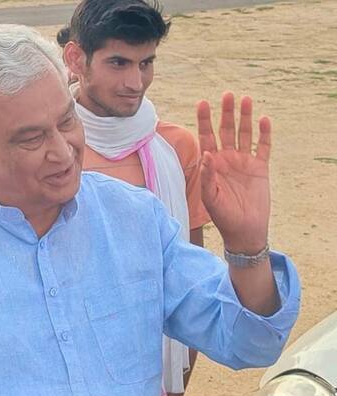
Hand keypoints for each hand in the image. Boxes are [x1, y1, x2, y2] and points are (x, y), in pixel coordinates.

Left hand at [197, 92, 270, 253]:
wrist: (244, 230)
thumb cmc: (222, 216)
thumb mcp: (209, 197)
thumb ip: (206, 176)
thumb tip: (206, 154)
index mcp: (211, 164)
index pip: (206, 136)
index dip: (204, 120)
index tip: (202, 102)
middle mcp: (227, 159)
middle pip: (225, 130)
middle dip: (226, 113)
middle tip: (228, 94)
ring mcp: (244, 162)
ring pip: (244, 134)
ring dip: (245, 117)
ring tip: (246, 99)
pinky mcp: (260, 168)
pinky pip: (263, 147)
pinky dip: (264, 134)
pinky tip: (263, 119)